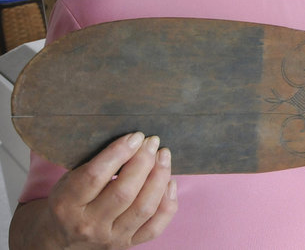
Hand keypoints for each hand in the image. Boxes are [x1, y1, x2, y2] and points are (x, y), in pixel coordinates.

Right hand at [41, 132, 176, 247]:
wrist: (63, 239)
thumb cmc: (70, 200)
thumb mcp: (69, 179)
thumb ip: (95, 164)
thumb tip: (134, 140)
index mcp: (67, 204)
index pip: (95, 176)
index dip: (119, 152)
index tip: (136, 136)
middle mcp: (89, 225)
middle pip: (124, 193)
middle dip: (143, 162)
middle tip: (152, 142)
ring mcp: (111, 238)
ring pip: (144, 208)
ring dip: (159, 178)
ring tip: (163, 156)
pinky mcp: (128, 244)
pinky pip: (156, 226)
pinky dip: (167, 202)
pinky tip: (169, 183)